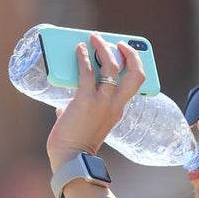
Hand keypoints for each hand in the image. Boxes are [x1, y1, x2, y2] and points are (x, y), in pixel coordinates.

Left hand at [46, 35, 144, 169]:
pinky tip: (79, 49)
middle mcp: (115, 104)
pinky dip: (83, 57)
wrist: (71, 159)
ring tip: (95, 38)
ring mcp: (102, 102)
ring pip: (111, 67)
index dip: (135, 65)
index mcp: (118, 110)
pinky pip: (87, 72)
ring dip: (104, 48)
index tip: (126, 53)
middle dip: (130, 54)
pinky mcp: (86, 100)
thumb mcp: (87, 125)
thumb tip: (62, 107)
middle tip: (119, 43)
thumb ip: (77, 113)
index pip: (136, 84)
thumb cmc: (75, 146)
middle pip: (135, 73)